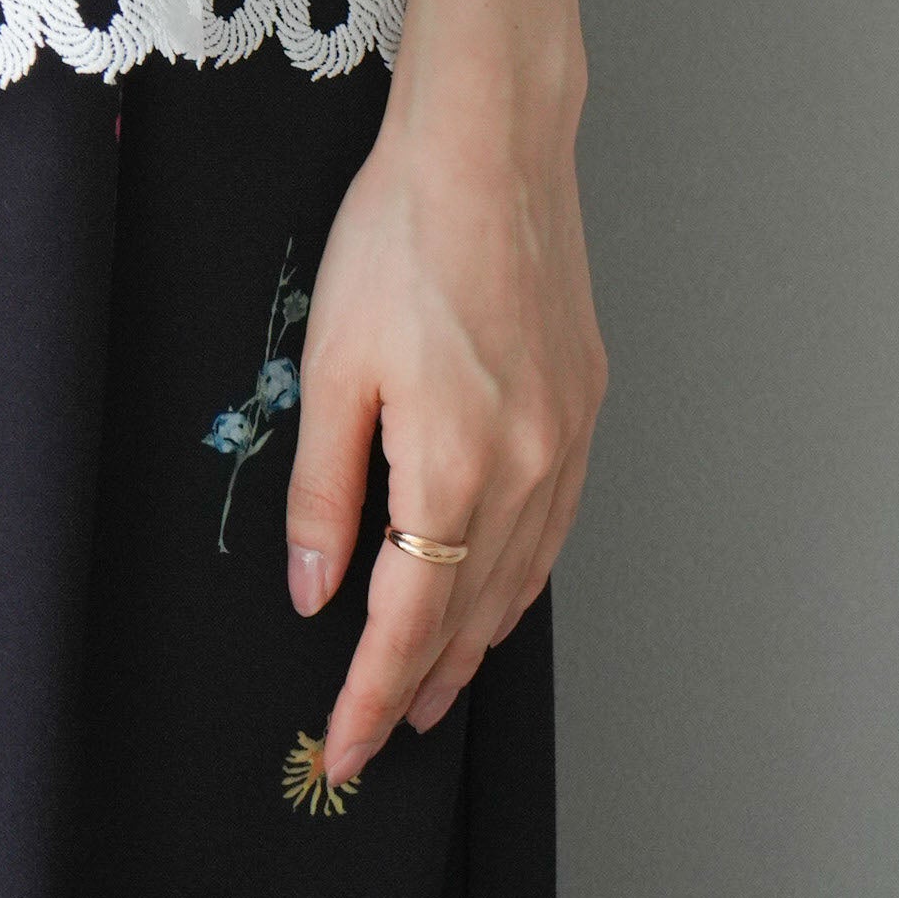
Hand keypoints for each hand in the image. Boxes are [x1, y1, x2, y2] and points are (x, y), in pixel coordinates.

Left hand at [284, 61, 605, 787]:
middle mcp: (529, 471)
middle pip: (473, 615)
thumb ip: (322, 490)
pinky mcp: (585, 405)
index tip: (347, 747)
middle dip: (426, 682)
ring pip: (522, 577)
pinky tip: (494, 584)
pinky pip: (553, 524)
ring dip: (477, 639)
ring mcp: (568, 440)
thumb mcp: (330, 367)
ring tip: (437, 680)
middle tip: (386, 730)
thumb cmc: (400, 239)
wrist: (489, 150)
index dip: (373, 695)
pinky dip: (519, 574)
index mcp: (456, 470)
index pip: (409, 624)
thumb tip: (313, 591)